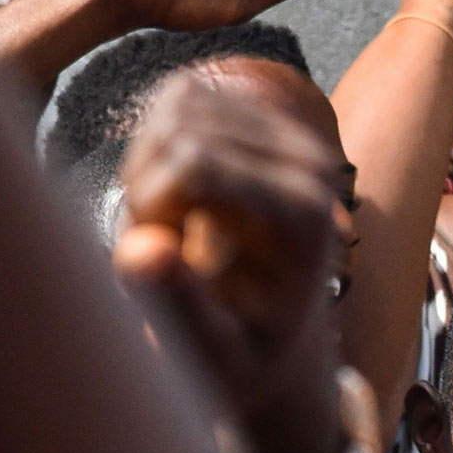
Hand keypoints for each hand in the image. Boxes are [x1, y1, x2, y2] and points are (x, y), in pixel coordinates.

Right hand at [111, 75, 345, 452]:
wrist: (277, 339)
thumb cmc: (244, 356)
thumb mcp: (213, 353)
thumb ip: (178, 305)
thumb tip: (140, 251)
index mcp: (305, 218)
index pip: (193, 165)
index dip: (150, 210)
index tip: (165, 262)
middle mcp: (312, 165)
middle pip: (178, 133)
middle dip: (148, 190)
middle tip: (170, 252)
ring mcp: (293, 133)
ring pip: (173, 106)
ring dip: (150, 166)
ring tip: (177, 230)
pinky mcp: (265, 116)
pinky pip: (179, 97)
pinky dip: (159, 144)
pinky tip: (181, 198)